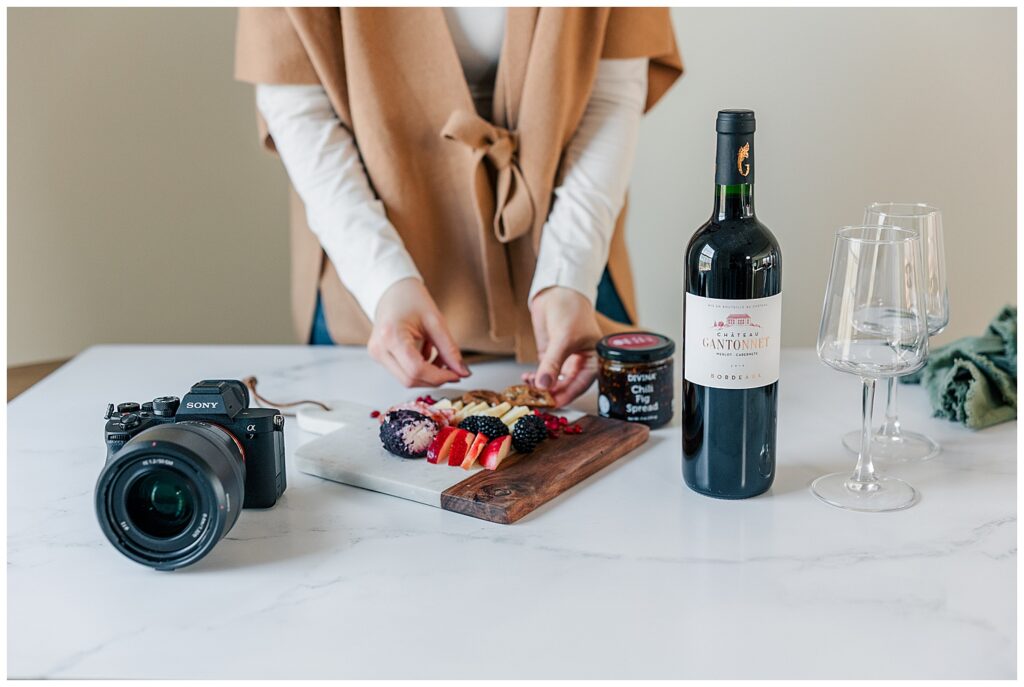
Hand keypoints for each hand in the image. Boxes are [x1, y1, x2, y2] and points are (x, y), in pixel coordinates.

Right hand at [369, 278, 470, 386]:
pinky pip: (402, 372)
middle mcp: (379, 349)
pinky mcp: (380, 356)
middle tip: (453, 370)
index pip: (416, 370)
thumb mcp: (435, 321)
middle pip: (410, 379)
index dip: (439, 377)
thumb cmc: (410, 298)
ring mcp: (377, 354)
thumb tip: (462, 371)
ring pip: (406, 379)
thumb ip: (450, 349)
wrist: (392, 289)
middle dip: (434, 379)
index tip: (457, 374)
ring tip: (439, 357)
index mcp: (391, 336)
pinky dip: (420, 369)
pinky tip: (427, 354)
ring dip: (428, 375)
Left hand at [525, 286, 601, 406]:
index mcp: (593, 361)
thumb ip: (553, 363)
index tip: (552, 403)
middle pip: (566, 387)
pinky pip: (543, 374)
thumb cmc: (571, 310)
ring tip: (529, 389)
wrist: (556, 292)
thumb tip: (544, 385)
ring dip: (541, 388)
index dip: (567, 395)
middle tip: (537, 400)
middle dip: (551, 394)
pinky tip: (527, 379)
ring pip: (553, 383)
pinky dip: (535, 379)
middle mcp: (580, 365)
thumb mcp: (563, 338)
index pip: (581, 385)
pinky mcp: (550, 358)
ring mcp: (564, 362)